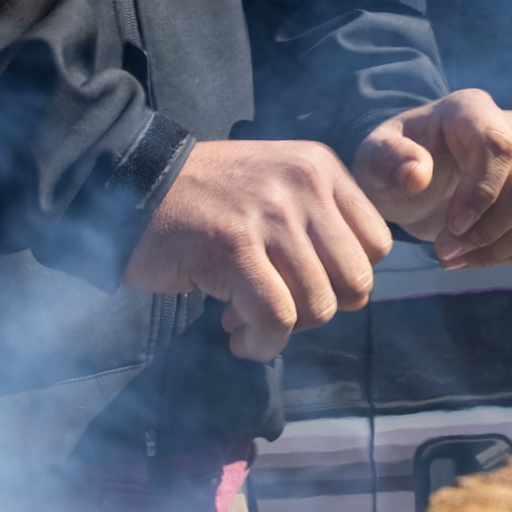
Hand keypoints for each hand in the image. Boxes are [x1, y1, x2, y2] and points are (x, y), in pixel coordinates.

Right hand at [123, 140, 392, 359]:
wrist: (133, 188)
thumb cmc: (205, 199)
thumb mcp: (276, 185)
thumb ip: (319, 221)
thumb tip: (354, 290)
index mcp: (320, 168)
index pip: (378, 244)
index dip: (346, 279)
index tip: (306, 284)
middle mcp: (303, 186)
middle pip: (356, 281)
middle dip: (319, 310)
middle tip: (277, 308)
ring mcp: (269, 215)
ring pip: (319, 306)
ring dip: (283, 330)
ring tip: (245, 321)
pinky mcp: (233, 248)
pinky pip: (276, 319)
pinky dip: (262, 343)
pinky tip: (237, 336)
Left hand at [352, 90, 511, 269]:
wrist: (408, 179)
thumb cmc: (391, 163)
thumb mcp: (374, 159)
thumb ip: (388, 159)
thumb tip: (417, 174)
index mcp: (470, 110)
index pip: (497, 146)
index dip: (481, 191)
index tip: (451, 226)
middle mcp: (510, 130)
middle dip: (486, 230)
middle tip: (443, 251)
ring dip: (497, 248)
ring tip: (451, 257)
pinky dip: (511, 254)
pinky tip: (472, 257)